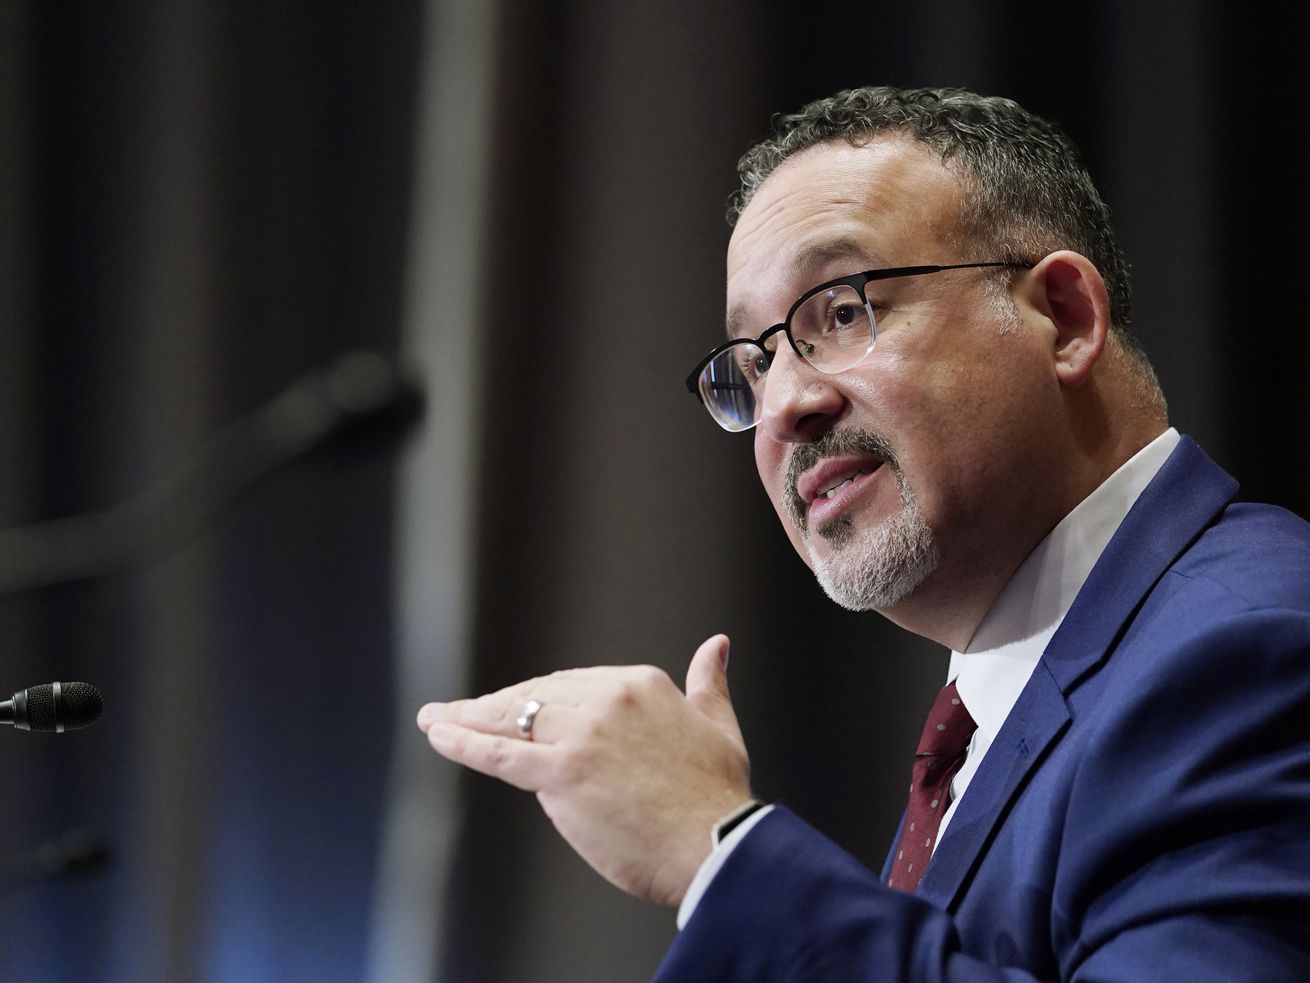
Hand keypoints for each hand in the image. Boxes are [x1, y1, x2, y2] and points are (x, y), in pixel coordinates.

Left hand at [416, 634, 751, 906]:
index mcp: (640, 684)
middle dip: (495, 707)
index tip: (514, 708)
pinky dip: (463, 741)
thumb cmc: (718, 797)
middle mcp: (607, 700)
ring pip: (512, 721)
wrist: (717, 847)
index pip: (570, 683)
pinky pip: (499, 754)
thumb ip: (708, 682)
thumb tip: (716, 645)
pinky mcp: (562, 774)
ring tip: (436, 719)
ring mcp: (582, 735)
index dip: (536, 699)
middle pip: (535, 698)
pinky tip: (439, 733)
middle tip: (459, 714)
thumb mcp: (718, 725)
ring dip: (466, 719)